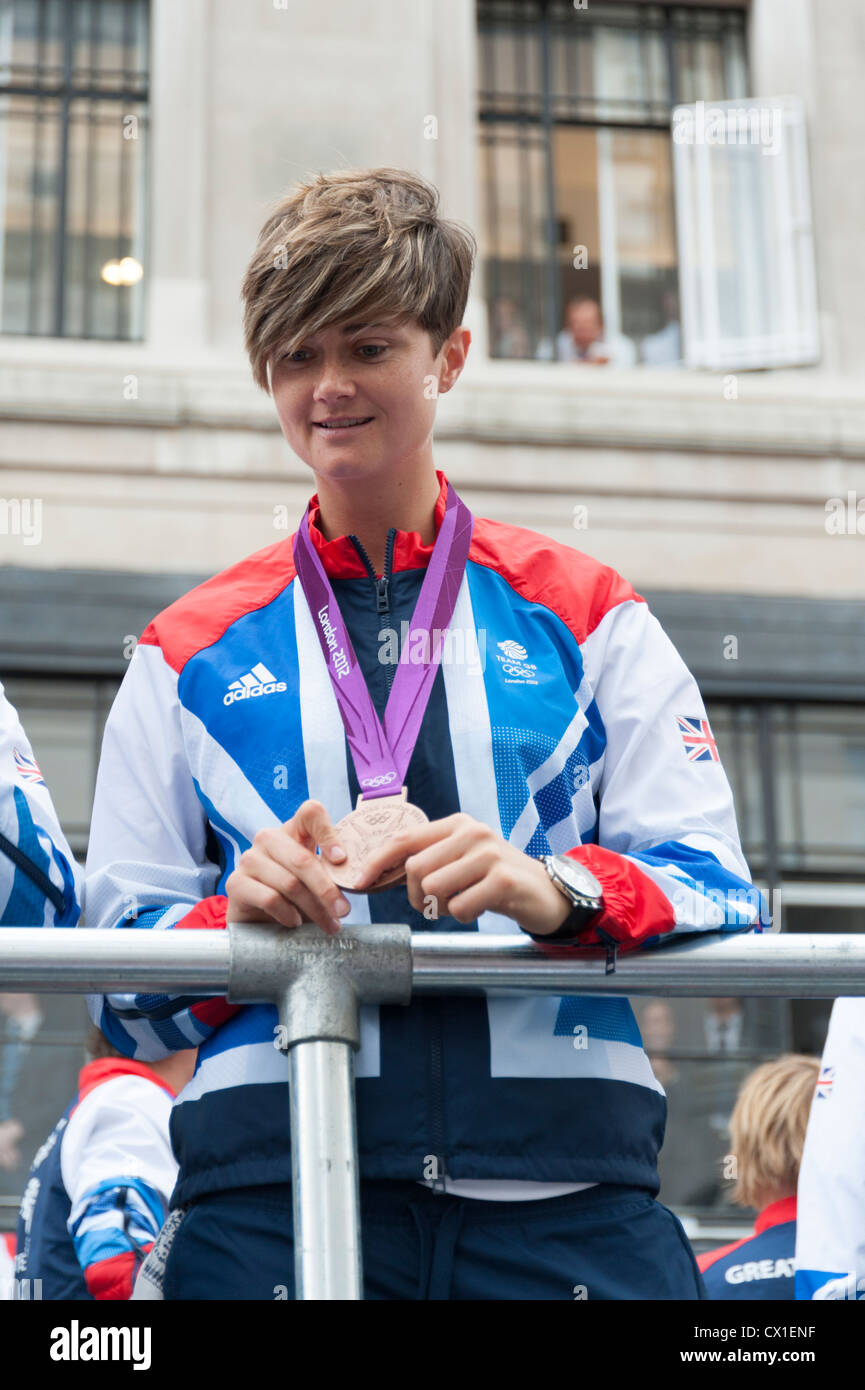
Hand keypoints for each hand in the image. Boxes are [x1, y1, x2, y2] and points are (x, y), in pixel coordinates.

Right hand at [225, 799, 351, 935]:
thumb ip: (332, 872)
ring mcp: (249, 859)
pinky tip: (296, 922)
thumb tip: (356, 878)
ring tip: (329, 924)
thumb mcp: (317, 881)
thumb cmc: (296, 897)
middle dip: (327, 889)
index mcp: (292, 831)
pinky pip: (270, 898)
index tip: (342, 860)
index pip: (310, 812)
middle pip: (302, 858)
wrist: (260, 922)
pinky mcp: (236, 883)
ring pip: (289, 883)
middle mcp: (268, 838)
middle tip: (344, 911)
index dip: (328, 832)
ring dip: (314, 908)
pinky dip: (288, 914)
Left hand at [352, 812, 571, 934]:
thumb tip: (378, 872)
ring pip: (433, 888)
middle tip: (436, 905)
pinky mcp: (503, 879)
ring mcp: (488, 854)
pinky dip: (464, 916)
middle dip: (416, 896)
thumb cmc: (495, 879)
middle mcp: (472, 832)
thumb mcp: (462, 859)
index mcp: (457, 824)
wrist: (546, 892)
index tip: (360, 882)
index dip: (377, 862)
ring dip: (442, 908)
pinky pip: (460, 906)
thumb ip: (429, 859)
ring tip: (462, 903)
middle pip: (415, 869)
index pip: (404, 839)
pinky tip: (480, 908)